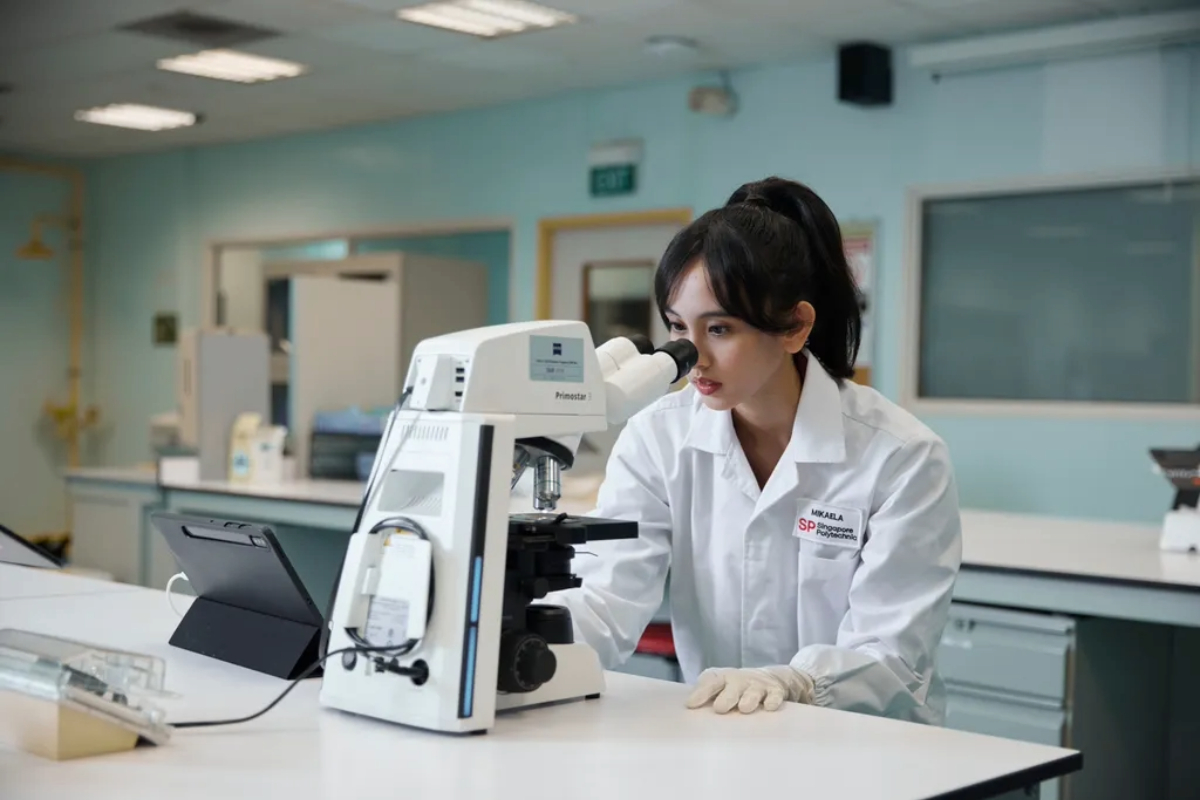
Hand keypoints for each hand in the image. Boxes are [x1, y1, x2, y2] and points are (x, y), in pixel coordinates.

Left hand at [685, 666, 814, 713]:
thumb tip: (688, 710)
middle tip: (720, 708)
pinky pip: (774, 695)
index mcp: (723, 678)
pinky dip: (772, 700)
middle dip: (727, 696)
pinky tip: (768, 707)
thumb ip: (706, 697)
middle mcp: (740, 680)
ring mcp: (758, 685)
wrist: (771, 678)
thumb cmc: (737, 688)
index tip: (690, 705)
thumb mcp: (721, 688)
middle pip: (732, 686)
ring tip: (744, 708)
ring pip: (753, 691)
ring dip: (748, 699)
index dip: (701, 692)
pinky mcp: (775, 691)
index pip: (710, 681)